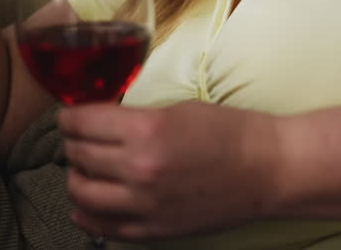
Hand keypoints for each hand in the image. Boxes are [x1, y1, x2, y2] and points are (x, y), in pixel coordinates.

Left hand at [58, 102, 282, 241]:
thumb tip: (103, 123)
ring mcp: (144, 204)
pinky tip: (88, 203)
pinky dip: (86, 213)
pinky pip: (100, 226)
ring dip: (77, 176)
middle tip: (82, 138)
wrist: (270, 169)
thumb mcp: (181, 109)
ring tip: (87, 169)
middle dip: (75, 142)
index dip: (70, 117)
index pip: (81, 123)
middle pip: (77, 155)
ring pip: (80, 192)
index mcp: (147, 130)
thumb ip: (137, 118)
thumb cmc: (234, 133)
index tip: (71, 116)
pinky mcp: (153, 230)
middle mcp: (138, 169)